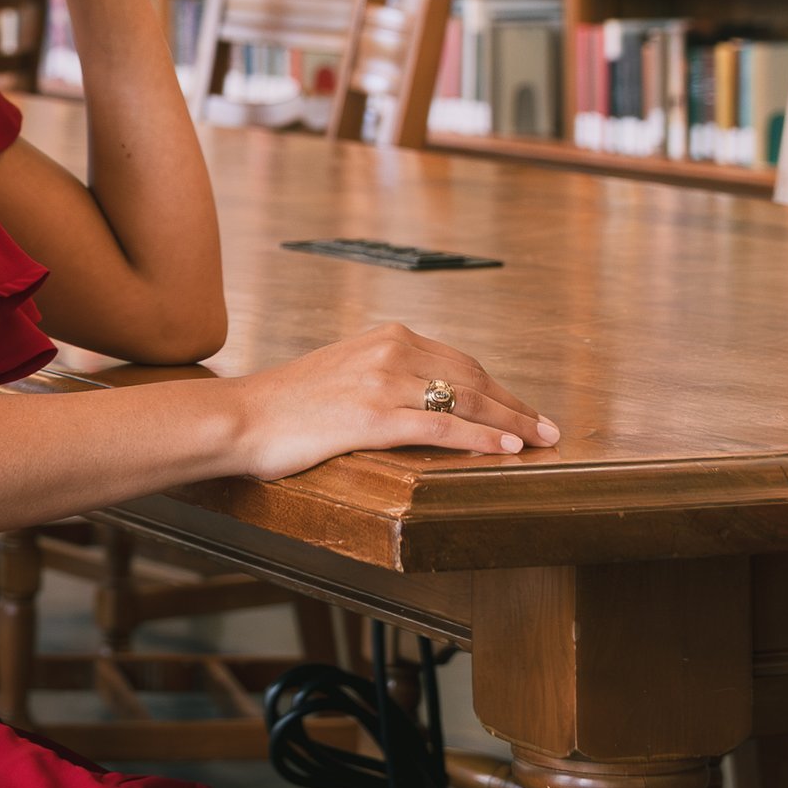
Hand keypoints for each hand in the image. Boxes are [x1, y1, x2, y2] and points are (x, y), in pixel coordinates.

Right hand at [229, 320, 558, 474]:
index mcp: (386, 337)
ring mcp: (382, 382)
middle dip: (515, 406)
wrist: (239, 417)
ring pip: (464, 402)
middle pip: (472, 379)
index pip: (460, 361)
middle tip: (548, 429)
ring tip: (539, 442)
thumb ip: (384, 377)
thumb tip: (420, 402)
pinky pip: (440, 428)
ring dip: (510, 424)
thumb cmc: (283, 405)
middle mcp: (390, 350)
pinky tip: (505, 451)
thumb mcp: (342, 373)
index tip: (523, 409)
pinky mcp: (372, 416)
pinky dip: (480, 439)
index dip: (499, 388)